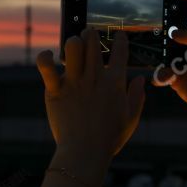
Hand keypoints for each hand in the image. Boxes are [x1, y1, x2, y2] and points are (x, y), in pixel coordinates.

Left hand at [36, 29, 145, 173]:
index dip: (120, 39)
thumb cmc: (110, 137)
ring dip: (74, 42)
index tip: (118, 34)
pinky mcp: (55, 90)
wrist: (85, 152)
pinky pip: (46, 67)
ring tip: (74, 44)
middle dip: (92, 34)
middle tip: (90, 35)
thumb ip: (137, 96)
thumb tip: (141, 79)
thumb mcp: (131, 118)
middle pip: (93, 42)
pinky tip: (49, 57)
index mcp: (115, 82)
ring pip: (73, 46)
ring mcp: (74, 82)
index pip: (120, 51)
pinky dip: (45, 58)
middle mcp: (95, 77)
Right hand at [154, 0, 186, 115]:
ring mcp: (183, 56)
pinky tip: (165, 79)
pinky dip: (162, 74)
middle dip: (166, 27)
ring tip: (170, 66)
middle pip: (176, 26)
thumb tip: (175, 33)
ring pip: (165, 48)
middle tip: (159, 30)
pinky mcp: (175, 72)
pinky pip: (162, 69)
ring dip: (163, 56)